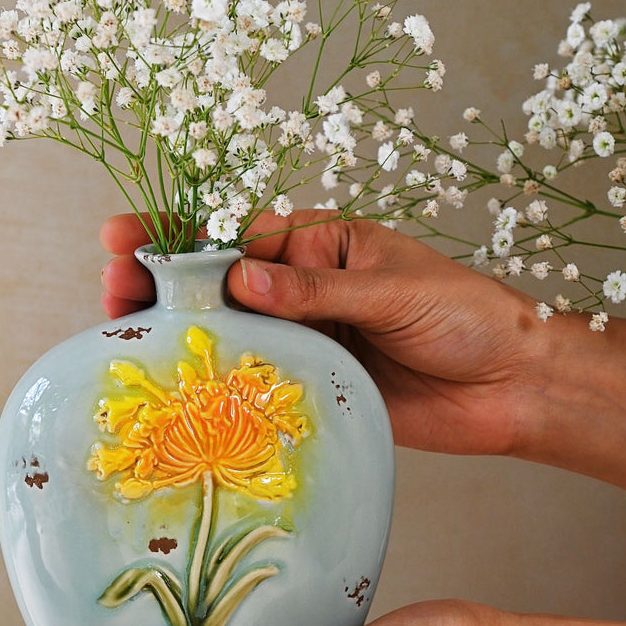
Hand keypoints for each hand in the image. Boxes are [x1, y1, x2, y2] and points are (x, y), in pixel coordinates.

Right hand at [100, 210, 542, 457]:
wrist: (513, 387)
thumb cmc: (467, 316)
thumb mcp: (394, 289)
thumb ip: (317, 291)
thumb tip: (243, 282)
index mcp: (319, 247)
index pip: (237, 236)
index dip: (180, 236)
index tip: (126, 235)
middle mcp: (300, 292)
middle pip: (216, 284)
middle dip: (160, 283)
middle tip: (112, 288)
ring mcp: (300, 342)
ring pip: (225, 334)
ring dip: (176, 334)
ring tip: (121, 333)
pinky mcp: (307, 389)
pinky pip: (251, 383)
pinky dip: (213, 384)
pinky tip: (175, 387)